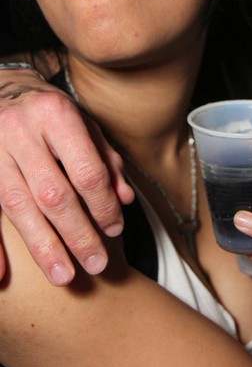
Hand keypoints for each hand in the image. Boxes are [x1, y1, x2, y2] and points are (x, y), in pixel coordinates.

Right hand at [0, 71, 132, 284]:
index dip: (103, 205)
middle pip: (53, 194)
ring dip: (43, 246)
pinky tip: (1, 275)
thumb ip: (105, 159)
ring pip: (17, 206)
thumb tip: (125, 199)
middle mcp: (20, 131)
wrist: (3, 90)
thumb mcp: (84, 123)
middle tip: (96, 264)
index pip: (86, 171)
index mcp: (55, 115)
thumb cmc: (50, 112)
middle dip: (77, 234)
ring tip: (64, 276)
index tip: (115, 230)